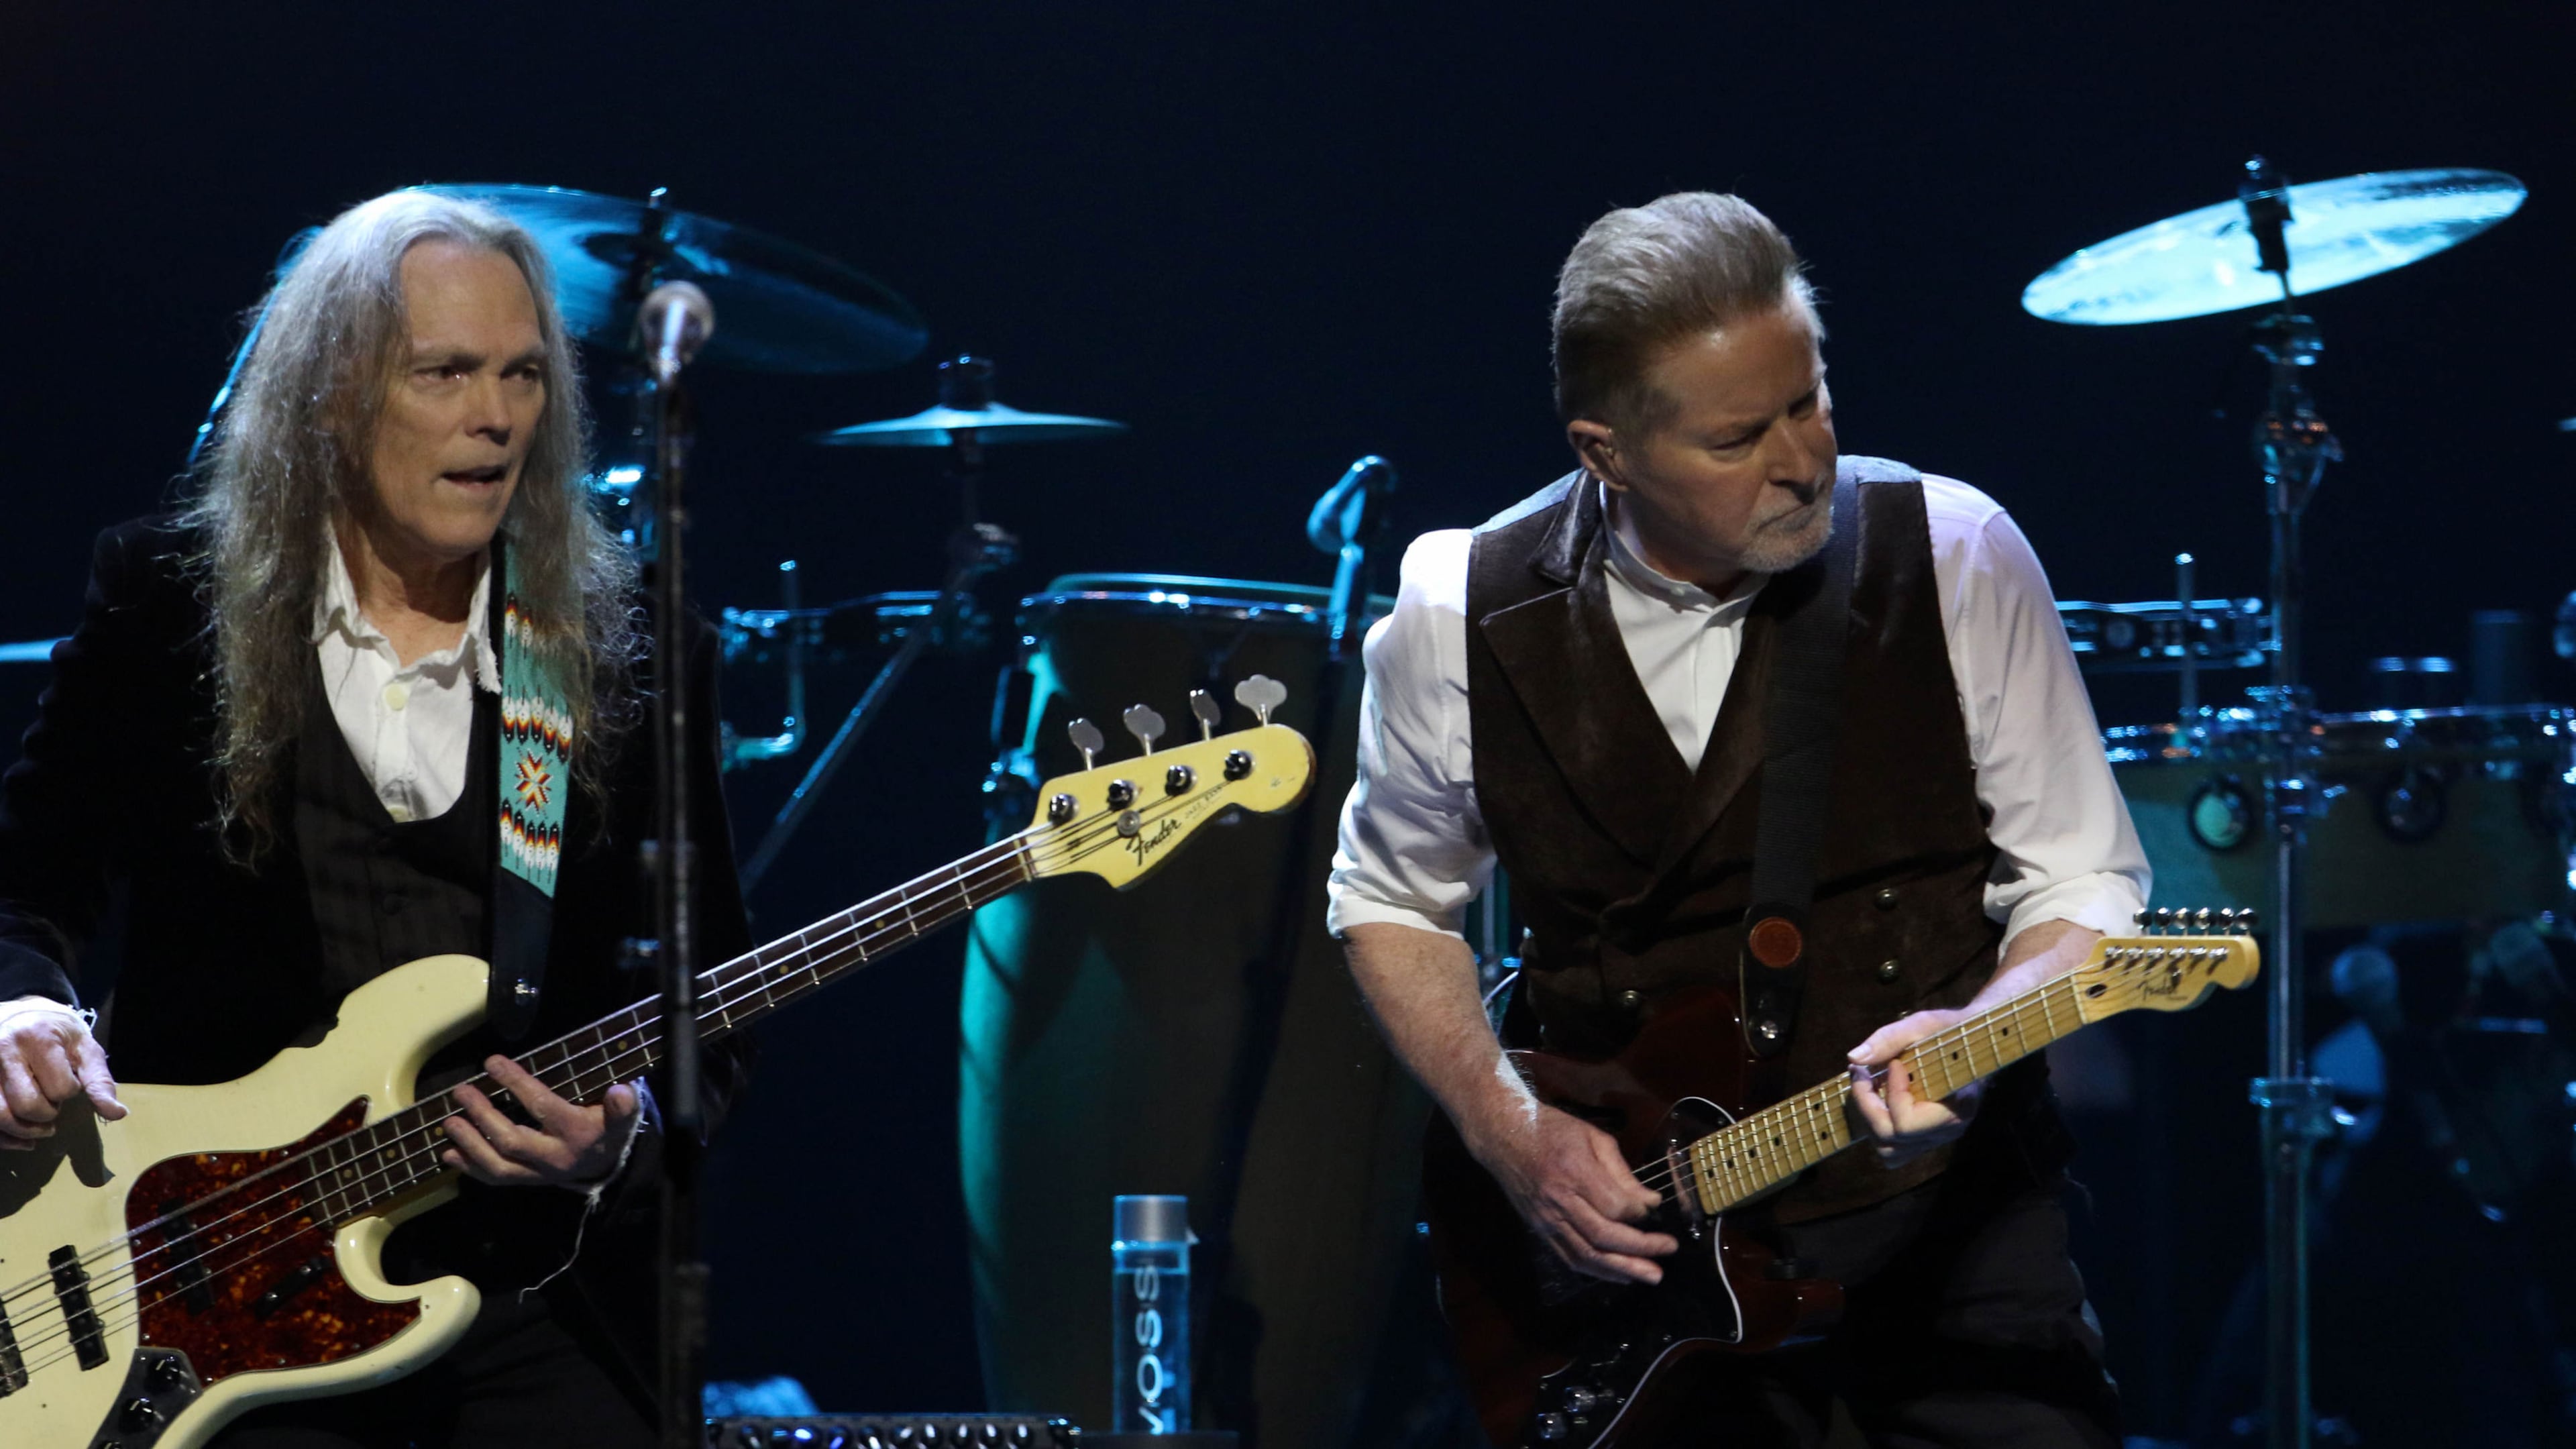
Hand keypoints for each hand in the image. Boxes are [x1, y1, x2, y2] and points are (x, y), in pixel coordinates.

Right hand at [0, 1006, 126, 1149]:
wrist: (21, 1015)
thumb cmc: (58, 1033)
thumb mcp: (84, 1048)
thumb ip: (100, 1081)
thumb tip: (118, 1113)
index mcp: (37, 1038)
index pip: (60, 1088)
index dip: (70, 1091)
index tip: (68, 1081)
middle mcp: (4, 1050)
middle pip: (27, 1105)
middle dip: (47, 1113)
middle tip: (52, 1103)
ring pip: (0, 1116)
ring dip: (24, 1130)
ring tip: (39, 1123)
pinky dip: (5, 1137)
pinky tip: (20, 1138)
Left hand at [441, 1054, 639, 1190]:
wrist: (607, 1167)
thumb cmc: (609, 1130)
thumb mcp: (623, 1117)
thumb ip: (623, 1106)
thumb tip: (621, 1091)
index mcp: (577, 1134)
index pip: (542, 1106)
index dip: (516, 1083)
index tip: (491, 1062)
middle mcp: (554, 1158)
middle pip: (512, 1140)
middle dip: (483, 1116)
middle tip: (461, 1091)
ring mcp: (538, 1174)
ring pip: (499, 1166)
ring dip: (470, 1144)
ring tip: (449, 1122)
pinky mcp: (527, 1182)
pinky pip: (496, 1179)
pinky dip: (470, 1168)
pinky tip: (450, 1154)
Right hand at [1470, 1103, 1677, 1284]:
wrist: (1503, 1135)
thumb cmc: (1552, 1129)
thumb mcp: (1593, 1138)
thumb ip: (1622, 1173)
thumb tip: (1650, 1203)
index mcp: (1574, 1171)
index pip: (1614, 1206)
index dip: (1639, 1214)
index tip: (1654, 1210)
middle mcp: (1559, 1200)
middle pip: (1603, 1235)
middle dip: (1640, 1248)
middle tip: (1668, 1250)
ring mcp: (1546, 1219)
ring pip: (1586, 1255)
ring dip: (1621, 1269)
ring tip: (1650, 1276)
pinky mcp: (1540, 1230)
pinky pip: (1570, 1258)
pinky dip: (1597, 1271)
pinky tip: (1620, 1275)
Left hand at [1846, 1009, 1979, 1167]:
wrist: (1975, 1044)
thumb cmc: (1952, 1031)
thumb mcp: (1924, 1025)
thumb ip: (1890, 1040)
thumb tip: (1854, 1058)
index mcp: (1957, 1108)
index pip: (1908, 1124)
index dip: (1892, 1093)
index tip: (1894, 1063)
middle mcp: (1947, 1130)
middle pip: (1891, 1138)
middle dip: (1867, 1105)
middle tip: (1863, 1074)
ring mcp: (1937, 1137)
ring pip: (1888, 1151)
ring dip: (1869, 1119)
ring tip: (1869, 1088)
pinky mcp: (1927, 1137)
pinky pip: (1893, 1149)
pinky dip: (1877, 1128)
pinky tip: (1879, 1100)